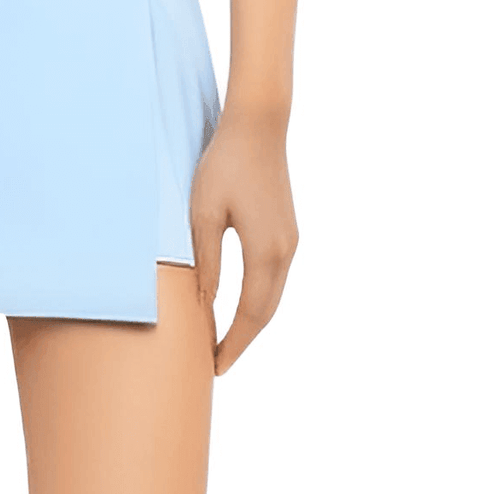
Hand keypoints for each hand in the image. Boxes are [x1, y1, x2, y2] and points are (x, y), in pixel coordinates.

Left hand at [189, 103, 298, 375]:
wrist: (258, 125)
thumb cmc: (224, 164)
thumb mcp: (203, 213)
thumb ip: (205, 261)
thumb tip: (204, 304)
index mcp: (265, 252)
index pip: (250, 316)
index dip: (233, 345)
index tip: (214, 368)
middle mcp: (285, 252)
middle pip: (266, 312)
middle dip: (242, 340)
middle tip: (216, 363)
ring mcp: (290, 240)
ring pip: (272, 296)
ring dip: (252, 321)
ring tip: (224, 340)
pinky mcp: (287, 229)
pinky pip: (273, 277)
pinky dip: (259, 298)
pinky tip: (240, 303)